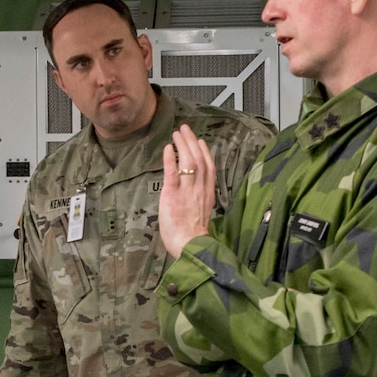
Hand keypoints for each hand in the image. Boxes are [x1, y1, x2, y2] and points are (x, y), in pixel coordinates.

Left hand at [160, 125, 215, 256]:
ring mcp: (187, 191)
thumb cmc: (194, 238)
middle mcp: (199, 189)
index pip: (209, 168)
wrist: (191, 247)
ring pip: (188, 162)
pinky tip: (167, 148)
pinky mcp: (173, 195)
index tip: (201, 141)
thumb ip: (198, 202)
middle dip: (192, 142)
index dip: (205, 152)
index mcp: (208, 194)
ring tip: (176, 133)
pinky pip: (172, 173)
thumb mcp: (201, 215)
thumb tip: (192, 196)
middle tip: (185, 129)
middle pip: (199, 159)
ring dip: (182, 145)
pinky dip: (170, 159)